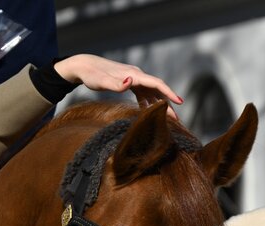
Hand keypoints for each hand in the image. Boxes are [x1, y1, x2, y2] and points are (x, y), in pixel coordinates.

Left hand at [54, 54, 181, 118]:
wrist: (85, 66)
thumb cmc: (92, 75)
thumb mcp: (102, 82)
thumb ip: (116, 84)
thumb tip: (130, 83)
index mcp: (133, 75)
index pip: (156, 83)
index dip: (169, 93)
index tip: (179, 102)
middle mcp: (136, 75)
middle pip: (157, 89)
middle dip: (167, 103)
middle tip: (176, 119)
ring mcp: (133, 78)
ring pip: (151, 92)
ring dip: (159, 104)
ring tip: (165, 118)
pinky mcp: (128, 82)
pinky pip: (142, 93)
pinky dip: (147, 102)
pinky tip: (147, 112)